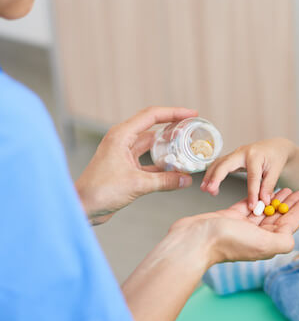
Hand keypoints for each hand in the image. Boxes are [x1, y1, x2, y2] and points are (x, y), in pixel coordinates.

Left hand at [76, 107, 198, 224]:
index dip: (174, 112)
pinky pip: (149, 162)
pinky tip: (175, 170)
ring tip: (186, 149)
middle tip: (192, 131)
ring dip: (168, 148)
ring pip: (152, 146)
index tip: (192, 114)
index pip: (152, 115)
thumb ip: (165, 181)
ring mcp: (123, 154)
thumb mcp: (137, 184)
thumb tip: (186, 180)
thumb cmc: (99, 191)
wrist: (82, 207)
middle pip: (153, 128)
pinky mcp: (126, 168)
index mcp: (121, 135)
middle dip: (174, 128)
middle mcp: (122, 141)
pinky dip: (162, 165)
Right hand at [165, 188, 298, 269]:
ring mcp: (243, 227)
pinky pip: (248, 206)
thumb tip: (291, 236)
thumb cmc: (227, 242)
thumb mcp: (262, 243)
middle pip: (278, 217)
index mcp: (267, 242)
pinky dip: (256, 198)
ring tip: (285, 188)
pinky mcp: (230, 218)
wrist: (194, 241)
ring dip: (275, 200)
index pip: (289, 225)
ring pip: (264, 211)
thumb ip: (282, 240)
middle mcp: (257, 236)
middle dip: (290, 205)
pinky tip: (263, 191)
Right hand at [200, 138, 294, 209]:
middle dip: (216, 177)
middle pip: (225, 164)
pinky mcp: (232, 157)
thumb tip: (263, 201)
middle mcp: (243, 153)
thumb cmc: (276, 157)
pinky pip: (219, 164)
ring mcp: (236, 154)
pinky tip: (208, 184)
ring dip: (210, 175)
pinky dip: (212, 173)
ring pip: (219, 163)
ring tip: (205, 189)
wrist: (274, 146)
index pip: (252, 177)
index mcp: (256, 156)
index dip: (251, 193)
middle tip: (210, 190)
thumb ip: (268, 186)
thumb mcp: (276, 171)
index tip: (251, 206)